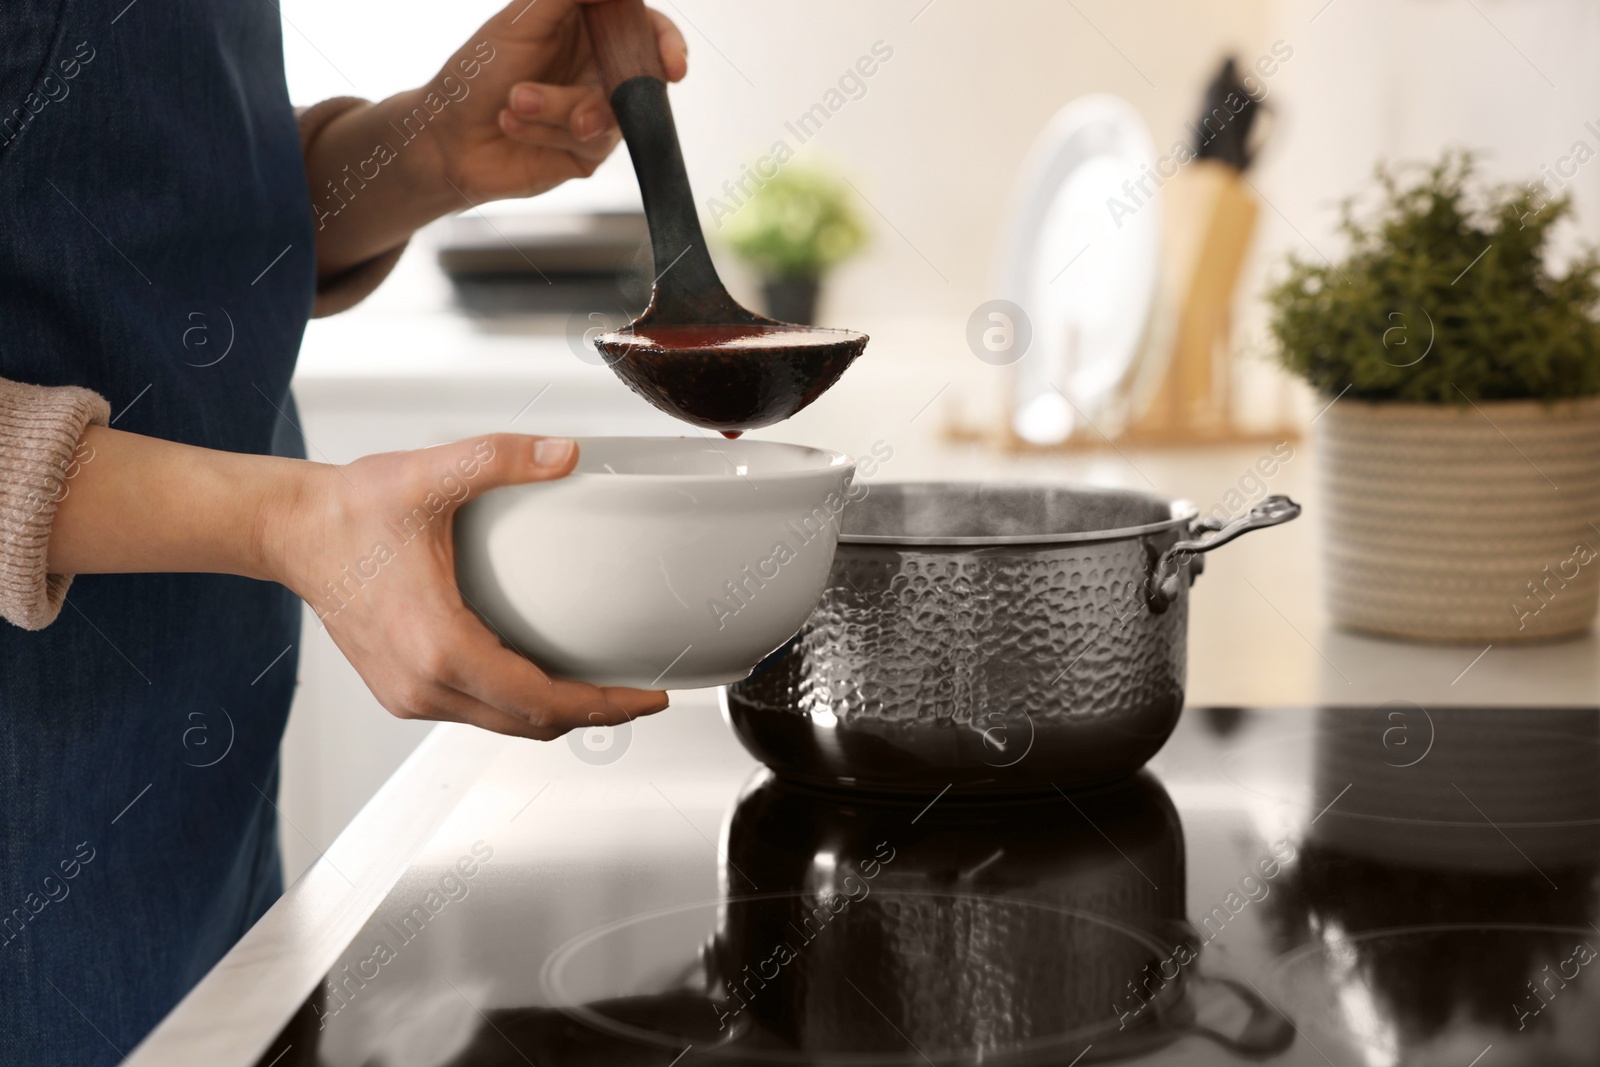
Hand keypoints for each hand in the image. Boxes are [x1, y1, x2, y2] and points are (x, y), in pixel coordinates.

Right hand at [278, 435, 668, 739]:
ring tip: (603, 688)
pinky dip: (518, 704)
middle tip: (640, 695)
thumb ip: (501, 459)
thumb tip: (566, 455)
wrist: (290, 530)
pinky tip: (544, 677)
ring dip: (556, 713)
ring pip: (504, 725)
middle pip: (530, 726)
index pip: (542, 703)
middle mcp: (424, 687)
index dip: (604, 706)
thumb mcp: (432, 474)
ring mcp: (410, 695)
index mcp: (440, 649)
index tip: (648, 697)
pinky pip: (477, 712)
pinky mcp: (402, 690)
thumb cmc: (349, 512)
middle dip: (593, 715)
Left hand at [420, 0, 688, 202]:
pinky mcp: (586, 152)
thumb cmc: (477, 72)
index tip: (673, 66)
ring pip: (610, 115)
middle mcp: (598, 70)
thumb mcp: (524, 18)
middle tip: (580, 115)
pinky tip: (513, 125)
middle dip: (605, 97)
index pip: (646, 30)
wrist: (447, 136)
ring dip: (557, 110)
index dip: (668, 45)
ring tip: (516, 104)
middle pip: (640, 79)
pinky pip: (590, 143)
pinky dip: (546, 131)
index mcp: (590, 30)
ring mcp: (596, 112)